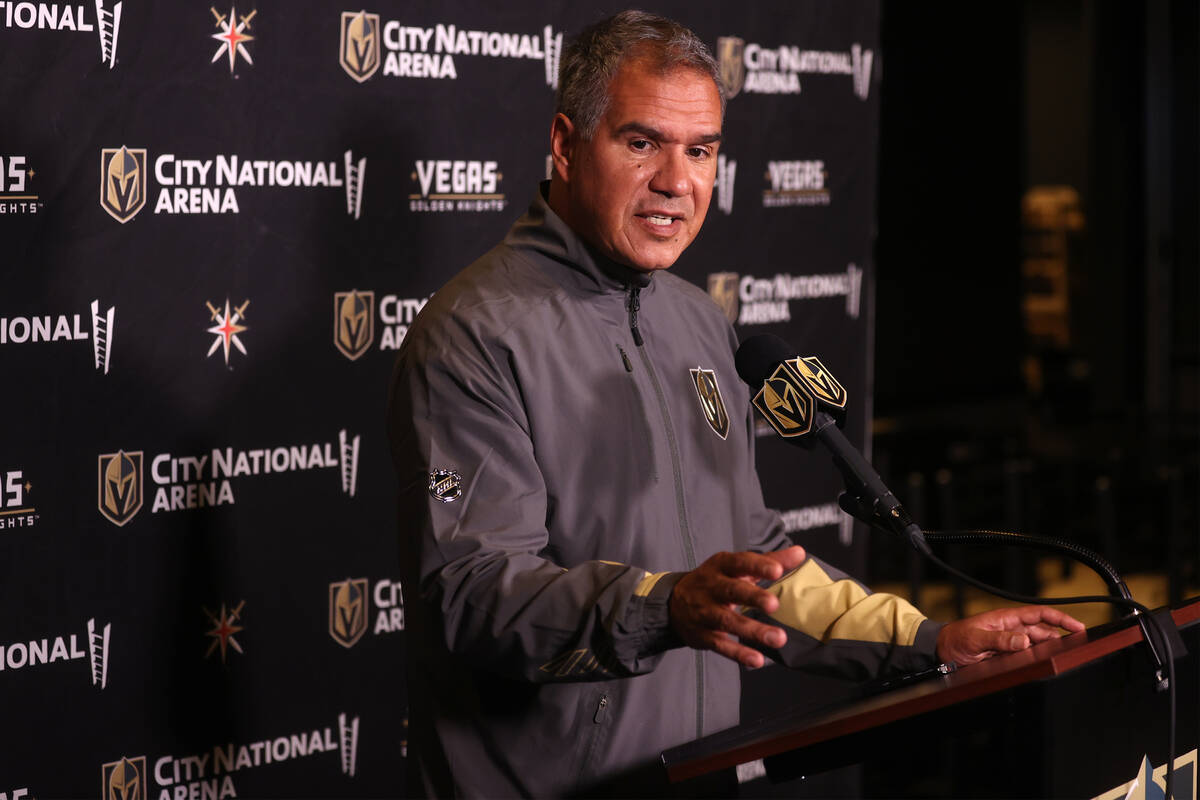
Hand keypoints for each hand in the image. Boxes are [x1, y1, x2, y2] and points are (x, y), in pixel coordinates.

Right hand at [668, 546, 805, 668]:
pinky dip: (738, 653)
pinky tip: (757, 660)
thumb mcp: (736, 567)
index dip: (758, 566)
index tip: (778, 570)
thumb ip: (769, 560)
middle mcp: (711, 587)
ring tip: (778, 638)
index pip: (740, 562)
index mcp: (721, 566)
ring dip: (752, 630)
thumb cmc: (715, 581)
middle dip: (752, 597)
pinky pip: (721, 645)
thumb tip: (800, 552)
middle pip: (731, 590)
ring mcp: (705, 612)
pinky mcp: (703, 635)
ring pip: (727, 621)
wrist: (673, 603)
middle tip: (774, 604)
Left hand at [936, 605, 1085, 665]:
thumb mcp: (976, 639)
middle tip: (1078, 646)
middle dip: (1061, 637)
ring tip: (1064, 656)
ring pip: (1038, 645)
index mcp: (1006, 618)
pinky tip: (1045, 664)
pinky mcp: (1007, 655)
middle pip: (1044, 631)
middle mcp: (1012, 629)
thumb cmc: (956, 639)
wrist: (942, 651)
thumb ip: (999, 639)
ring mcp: (1010, 642)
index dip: (1060, 619)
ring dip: (1050, 649)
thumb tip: (1025, 641)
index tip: (1078, 626)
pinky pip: (1027, 656)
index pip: (1039, 615)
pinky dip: (1038, 659)